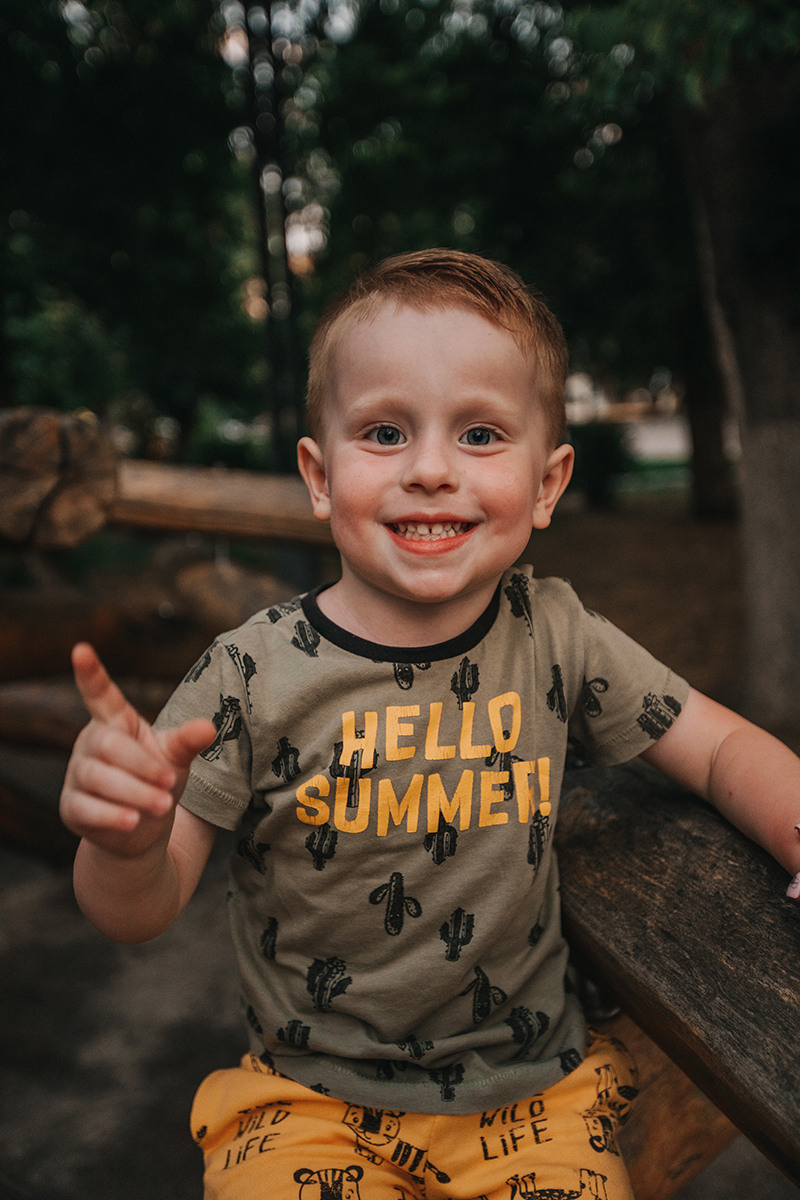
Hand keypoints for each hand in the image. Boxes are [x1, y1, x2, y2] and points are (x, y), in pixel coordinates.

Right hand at [60, 643, 215, 858]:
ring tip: (162, 804)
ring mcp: (77, 775)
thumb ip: (188, 740)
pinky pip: (86, 808)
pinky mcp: (72, 807)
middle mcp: (90, 744)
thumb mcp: (176, 756)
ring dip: (133, 793)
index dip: (90, 674)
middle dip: (141, 765)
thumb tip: (209, 726)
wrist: (142, 828)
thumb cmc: (158, 779)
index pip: (100, 695)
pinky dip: (111, 816)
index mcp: (114, 722)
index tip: (80, 648)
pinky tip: (132, 822)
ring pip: (97, 779)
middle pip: (107, 745)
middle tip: (170, 782)